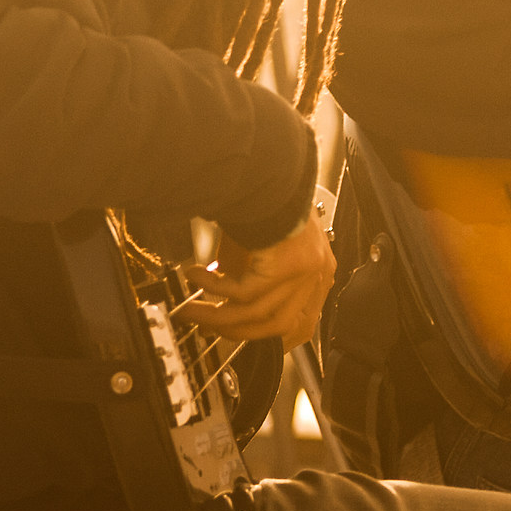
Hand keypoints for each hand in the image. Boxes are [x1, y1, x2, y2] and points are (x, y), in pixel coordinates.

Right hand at [184, 213, 334, 351]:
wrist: (267, 170)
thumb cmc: (265, 202)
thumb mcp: (260, 250)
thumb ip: (249, 279)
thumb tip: (220, 302)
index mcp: (318, 272)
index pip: (304, 323)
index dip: (275, 339)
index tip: (248, 340)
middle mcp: (316, 275)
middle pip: (277, 326)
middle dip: (237, 332)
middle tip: (206, 328)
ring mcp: (304, 272)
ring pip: (257, 314)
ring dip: (218, 316)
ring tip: (191, 309)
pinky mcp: (285, 265)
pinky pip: (243, 292)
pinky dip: (215, 289)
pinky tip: (196, 276)